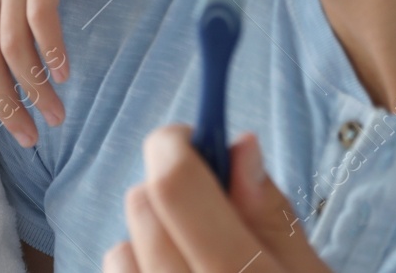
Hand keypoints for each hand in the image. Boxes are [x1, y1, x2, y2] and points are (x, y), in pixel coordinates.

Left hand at [105, 127, 329, 272]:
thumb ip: (274, 217)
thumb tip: (240, 144)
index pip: (175, 189)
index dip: (178, 145)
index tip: (193, 135)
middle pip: (143, 207)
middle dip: (172, 189)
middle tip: (214, 205)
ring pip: (120, 247)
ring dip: (155, 237)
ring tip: (201, 257)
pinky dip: (141, 267)